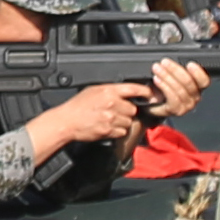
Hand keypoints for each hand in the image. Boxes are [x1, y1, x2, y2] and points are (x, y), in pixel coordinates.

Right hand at [32, 81, 151, 155]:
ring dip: (123, 121)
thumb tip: (126, 92)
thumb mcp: (93, 90)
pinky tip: (108, 126)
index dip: (146, 92)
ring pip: (129, 121)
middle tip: (116, 111)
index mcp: (108, 90)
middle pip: (133, 108)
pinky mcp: (109, 130)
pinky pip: (123, 131)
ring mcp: (111, 118)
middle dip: (127, 111)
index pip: (134, 89)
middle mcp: (112, 103)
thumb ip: (111, 90)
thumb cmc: (77, 106)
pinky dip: (118, 130)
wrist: (66, 121)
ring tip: (110, 119)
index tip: (152, 95)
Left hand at [145, 58, 209, 117]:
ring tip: (157, 69)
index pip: (203, 80)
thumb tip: (170, 58)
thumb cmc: (163, 89)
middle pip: (189, 82)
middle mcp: (195, 97)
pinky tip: (157, 80)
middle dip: (175, 70)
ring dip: (167, 77)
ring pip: (180, 89)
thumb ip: (174, 68)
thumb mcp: (170, 75)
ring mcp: (187, 105)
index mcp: (197, 86)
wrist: (153, 105)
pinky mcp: (177, 110)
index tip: (190, 64)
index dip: (198, 72)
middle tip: (164, 62)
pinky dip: (164, 87)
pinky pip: (173, 98)